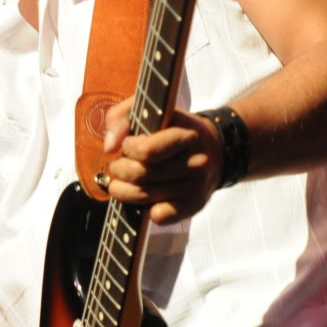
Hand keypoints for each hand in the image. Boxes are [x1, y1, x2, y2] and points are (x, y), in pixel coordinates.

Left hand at [103, 98, 223, 223]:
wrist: (216, 149)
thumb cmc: (175, 128)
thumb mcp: (150, 110)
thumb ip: (121, 117)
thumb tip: (110, 146)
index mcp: (186, 134)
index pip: (145, 151)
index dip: (127, 149)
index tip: (128, 145)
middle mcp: (195, 162)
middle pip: (140, 174)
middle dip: (119, 170)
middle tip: (119, 166)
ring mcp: (195, 187)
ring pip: (144, 196)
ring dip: (122, 190)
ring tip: (120, 182)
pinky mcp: (194, 205)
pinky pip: (161, 216)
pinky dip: (145, 210)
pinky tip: (144, 199)